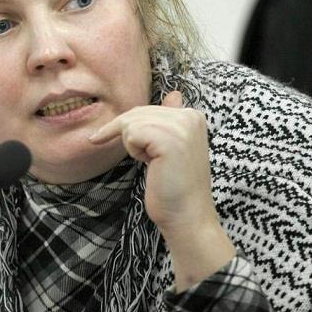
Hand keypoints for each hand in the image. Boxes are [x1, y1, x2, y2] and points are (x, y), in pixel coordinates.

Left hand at [90, 91, 235, 290]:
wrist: (187, 216)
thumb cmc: (175, 187)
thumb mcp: (173, 147)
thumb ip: (171, 120)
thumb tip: (174, 94)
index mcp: (193, 116)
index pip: (146, 110)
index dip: (130, 128)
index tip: (118, 142)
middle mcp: (190, 116)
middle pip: (136, 114)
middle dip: (129, 137)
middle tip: (149, 162)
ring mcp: (181, 126)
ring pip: (131, 123)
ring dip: (133, 146)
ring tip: (154, 164)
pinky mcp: (169, 139)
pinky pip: (131, 134)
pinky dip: (134, 151)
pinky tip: (152, 165)